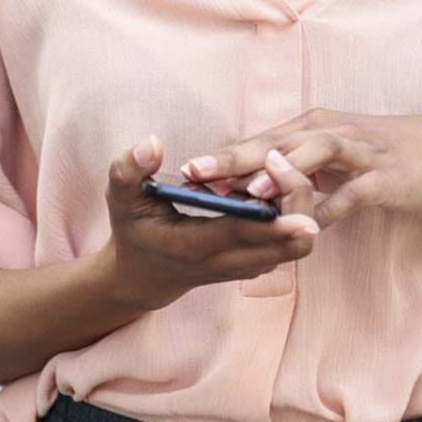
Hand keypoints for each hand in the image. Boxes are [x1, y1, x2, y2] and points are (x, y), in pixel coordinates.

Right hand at [101, 138, 318, 310]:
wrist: (144, 277)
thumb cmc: (134, 230)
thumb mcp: (121, 199)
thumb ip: (129, 170)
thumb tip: (152, 143)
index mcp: (195, 245)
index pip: (245, 234)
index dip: (276, 219)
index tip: (296, 196)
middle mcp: (228, 262)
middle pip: (290, 246)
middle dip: (299, 203)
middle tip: (282, 162)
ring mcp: (246, 267)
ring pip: (297, 247)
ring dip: (299, 207)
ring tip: (277, 170)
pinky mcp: (257, 264)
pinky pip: (290, 244)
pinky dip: (293, 216)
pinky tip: (275, 187)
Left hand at [178, 111, 421, 229]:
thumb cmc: (375, 153)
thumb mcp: (328, 153)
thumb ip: (289, 167)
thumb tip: (242, 184)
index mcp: (310, 128)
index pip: (258, 140)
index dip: (221, 155)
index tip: (184, 170)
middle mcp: (329, 133)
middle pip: (275, 142)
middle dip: (235, 157)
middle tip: (196, 171)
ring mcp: (359, 153)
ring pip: (314, 156)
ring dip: (281, 174)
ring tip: (250, 193)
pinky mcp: (385, 177)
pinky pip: (356, 192)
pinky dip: (333, 205)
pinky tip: (312, 224)